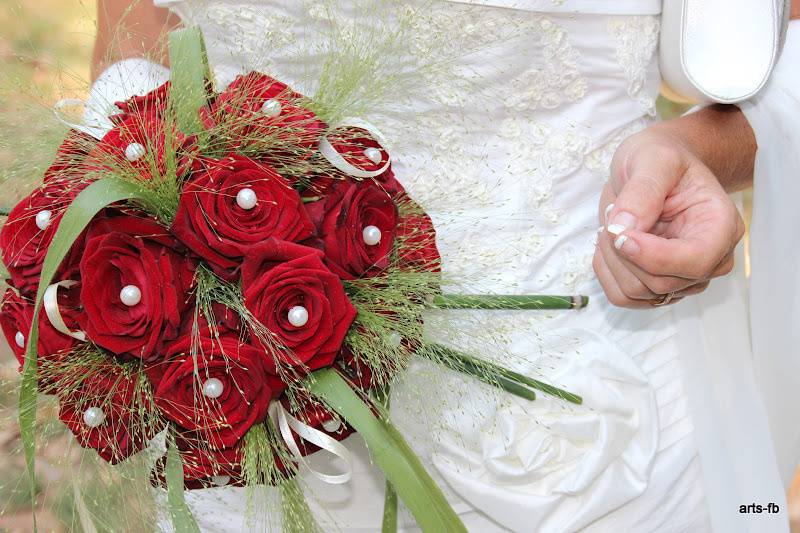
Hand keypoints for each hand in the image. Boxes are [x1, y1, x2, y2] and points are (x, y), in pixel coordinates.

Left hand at [593, 127, 744, 307]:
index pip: (695, 262)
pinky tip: (608, 245)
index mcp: (721, 226)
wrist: (654, 168)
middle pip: (662, 283)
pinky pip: (624, 297)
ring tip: (612, 226)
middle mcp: (710, 259)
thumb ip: (642, 191)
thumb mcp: (653, 159)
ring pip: (640, 294)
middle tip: (611, 216)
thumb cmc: (661, 158)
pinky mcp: (657, 286)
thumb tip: (625, 229)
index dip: (652, 256)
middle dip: (624, 253)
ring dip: (612, 262)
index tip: (618, 233)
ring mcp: (684, 277)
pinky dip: (606, 274)